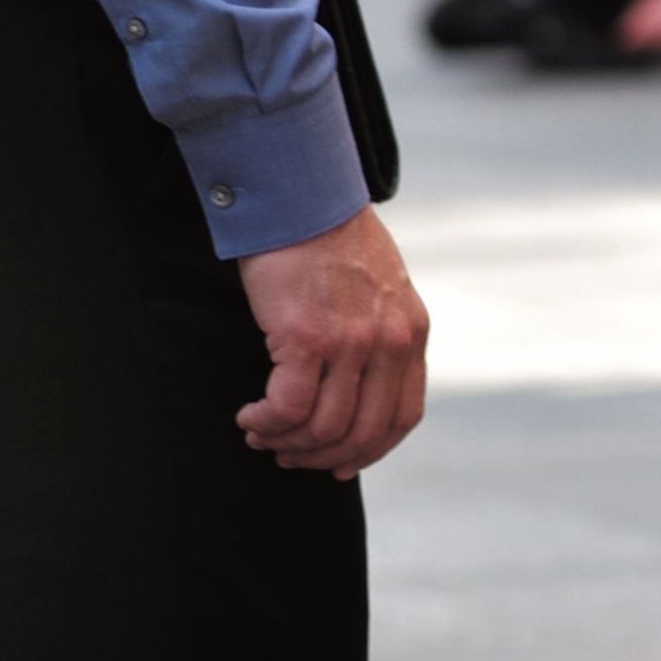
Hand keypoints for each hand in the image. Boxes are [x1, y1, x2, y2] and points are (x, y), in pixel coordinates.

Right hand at [235, 205, 427, 477]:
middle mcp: (389, 343)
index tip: (341, 464)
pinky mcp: (307, 337)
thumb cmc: (327, 240)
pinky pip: (289, 406)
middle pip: (364, 432)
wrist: (300, 197)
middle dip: (323, 456)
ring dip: (287, 442)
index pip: (403, 415)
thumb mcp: (380, 287)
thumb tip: (358, 381)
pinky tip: (250, 418)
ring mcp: (351, 342)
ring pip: (324, 426)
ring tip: (261, 434)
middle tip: (290, 457)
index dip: (371, 450)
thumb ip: (379, 331)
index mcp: (410, 333)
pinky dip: (267, 422)